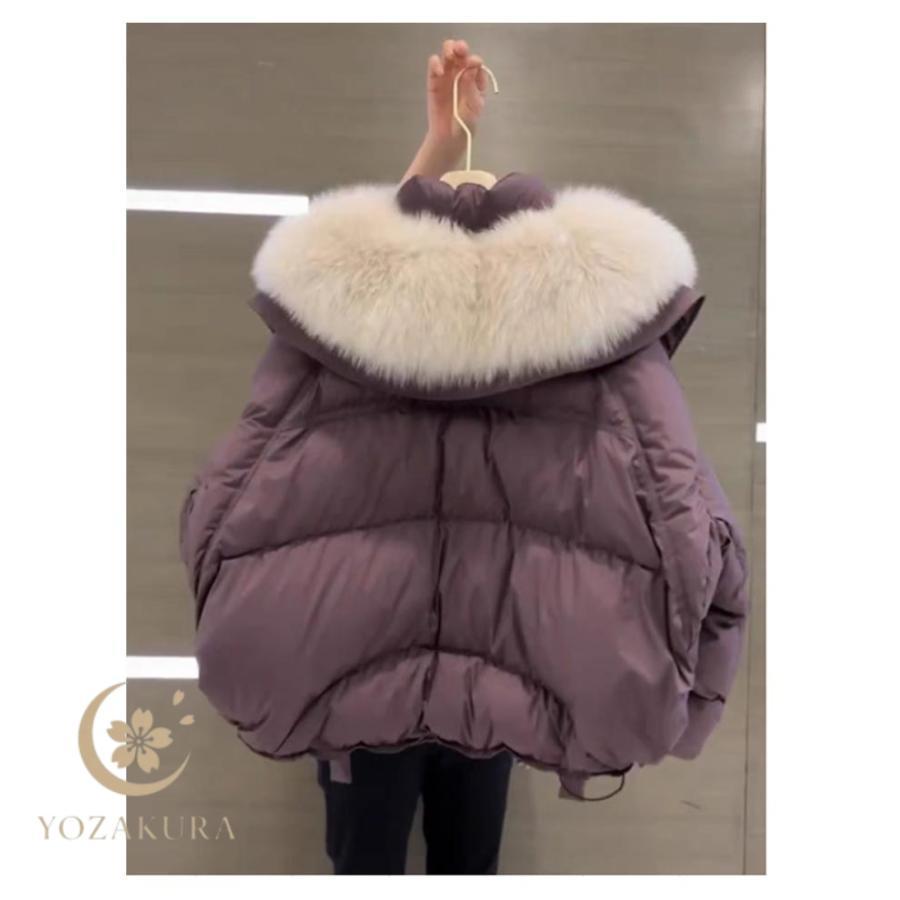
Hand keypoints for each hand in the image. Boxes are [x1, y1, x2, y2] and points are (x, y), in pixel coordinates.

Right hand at [401, 38, 489, 182]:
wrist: (449, 137)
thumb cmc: (465, 124)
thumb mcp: (474, 107)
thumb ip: (472, 87)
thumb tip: (470, 67)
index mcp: (475, 79)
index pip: (476, 63)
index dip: (474, 60)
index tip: (473, 63)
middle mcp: (462, 74)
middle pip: (461, 53)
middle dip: (461, 47)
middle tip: (460, 50)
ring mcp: (447, 76)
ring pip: (447, 54)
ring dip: (448, 49)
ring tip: (449, 56)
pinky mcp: (434, 81)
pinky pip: (434, 66)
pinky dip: (435, 63)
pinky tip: (439, 70)